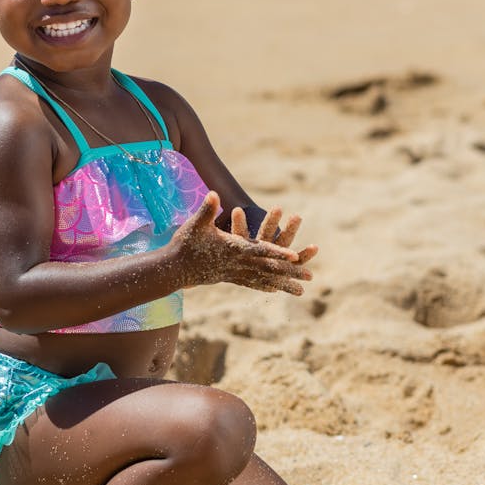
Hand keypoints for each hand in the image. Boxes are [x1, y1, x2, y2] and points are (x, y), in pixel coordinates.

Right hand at [171, 193, 314, 295]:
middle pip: (268, 269)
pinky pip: (252, 283)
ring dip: (283, 284)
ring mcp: (234, 273)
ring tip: (302, 291)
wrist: (173, 268)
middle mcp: (238, 264)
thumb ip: (207, 209)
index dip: (277, 253)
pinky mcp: (229, 277)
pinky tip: (275, 290)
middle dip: (290, 273)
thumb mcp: (195, 223)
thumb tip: (213, 193)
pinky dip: (265, 286)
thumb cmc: (184, 244)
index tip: (294, 256)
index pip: (260, 251)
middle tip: (311, 277)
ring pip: (264, 280)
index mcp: (233, 250)